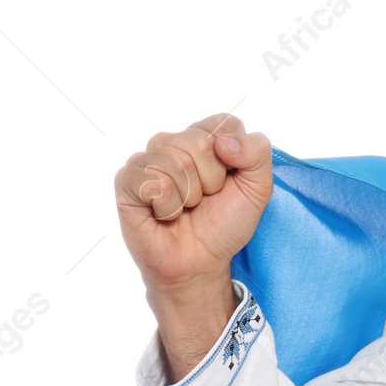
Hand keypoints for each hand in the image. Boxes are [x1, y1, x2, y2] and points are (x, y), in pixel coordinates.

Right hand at [115, 114, 272, 377]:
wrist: (199, 262)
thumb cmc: (224, 225)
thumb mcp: (257, 189)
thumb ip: (257, 153)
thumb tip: (224, 140)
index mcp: (205, 139)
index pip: (223, 123)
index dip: (233, 156)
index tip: (229, 182)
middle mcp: (174, 144)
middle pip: (200, 142)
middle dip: (212, 180)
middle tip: (204, 201)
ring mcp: (148, 160)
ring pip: (176, 161)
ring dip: (190, 196)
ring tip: (184, 209)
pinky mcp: (127, 180)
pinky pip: (154, 182)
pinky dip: (168, 206)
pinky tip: (163, 214)